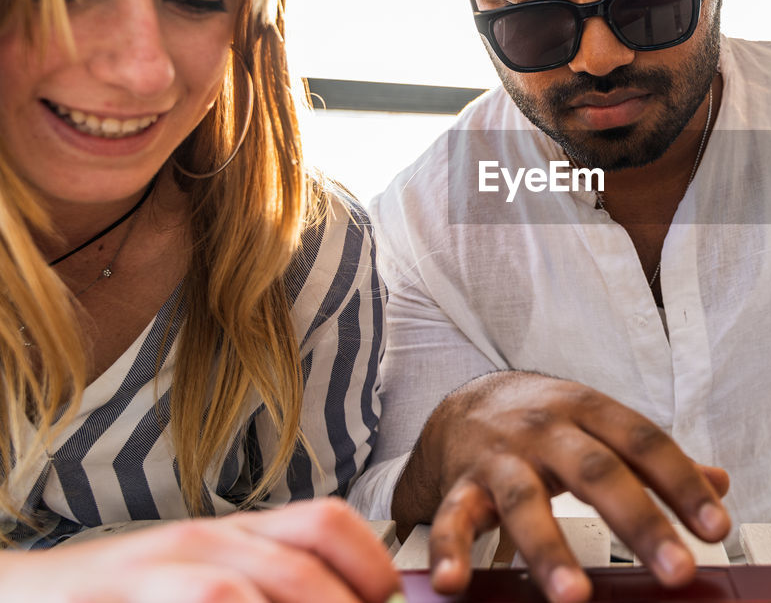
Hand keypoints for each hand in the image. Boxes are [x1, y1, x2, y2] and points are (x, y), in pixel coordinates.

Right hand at [0, 498, 401, 602]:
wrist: (18, 596)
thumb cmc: (126, 599)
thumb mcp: (201, 581)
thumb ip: (265, 586)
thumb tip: (353, 602)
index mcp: (233, 534)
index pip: (323, 521)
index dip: (370, 564)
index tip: (388, 602)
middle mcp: (201, 541)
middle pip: (298, 565)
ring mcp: (154, 568)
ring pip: (243, 593)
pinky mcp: (114, 598)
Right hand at [393, 371, 731, 602]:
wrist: (466, 402)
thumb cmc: (546, 421)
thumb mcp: (602, 425)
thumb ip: (654, 458)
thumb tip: (719, 483)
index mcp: (589, 410)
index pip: (645, 443)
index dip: (683, 485)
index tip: (715, 528)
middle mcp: (546, 430)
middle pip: (597, 473)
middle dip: (640, 524)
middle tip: (676, 570)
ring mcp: (501, 457)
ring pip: (525, 501)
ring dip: (549, 551)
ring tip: (574, 596)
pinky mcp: (460, 485)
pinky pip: (453, 519)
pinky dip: (451, 551)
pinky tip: (457, 581)